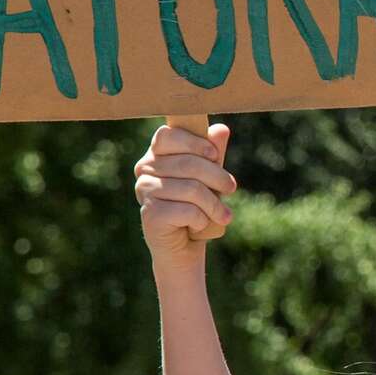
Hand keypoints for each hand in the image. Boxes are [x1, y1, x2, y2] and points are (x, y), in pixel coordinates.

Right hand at [134, 122, 237, 264]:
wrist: (183, 245)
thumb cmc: (196, 204)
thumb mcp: (208, 176)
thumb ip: (212, 153)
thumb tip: (221, 129)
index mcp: (155, 154)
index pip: (168, 135)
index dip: (195, 143)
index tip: (215, 155)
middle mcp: (144, 170)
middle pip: (188, 163)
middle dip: (218, 177)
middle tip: (231, 188)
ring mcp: (144, 191)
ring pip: (191, 189)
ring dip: (214, 204)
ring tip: (223, 215)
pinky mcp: (149, 214)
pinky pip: (187, 211)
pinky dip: (202, 220)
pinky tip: (199, 225)